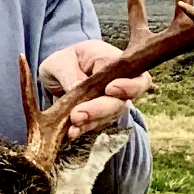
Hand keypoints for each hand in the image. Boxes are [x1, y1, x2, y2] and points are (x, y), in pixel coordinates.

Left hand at [37, 40, 151, 137]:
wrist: (58, 77)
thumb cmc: (64, 62)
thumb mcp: (59, 62)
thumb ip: (68, 73)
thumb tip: (75, 87)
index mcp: (113, 61)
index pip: (134, 76)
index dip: (128, 86)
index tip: (109, 89)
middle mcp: (119, 84)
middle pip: (122, 101)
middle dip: (100, 110)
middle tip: (77, 114)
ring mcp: (113, 102)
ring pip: (110, 116)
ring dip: (91, 122)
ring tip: (72, 126)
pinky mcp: (102, 117)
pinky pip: (97, 125)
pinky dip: (83, 129)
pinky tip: (71, 132)